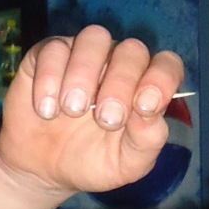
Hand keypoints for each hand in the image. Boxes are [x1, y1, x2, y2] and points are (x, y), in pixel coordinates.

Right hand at [0, 31, 184, 199]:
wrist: (42, 171)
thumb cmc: (93, 162)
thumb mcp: (126, 164)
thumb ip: (146, 140)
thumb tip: (149, 114)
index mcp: (144, 87)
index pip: (166, 65)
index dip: (161, 79)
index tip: (145, 108)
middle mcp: (117, 64)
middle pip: (132, 50)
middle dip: (121, 83)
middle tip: (106, 120)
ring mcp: (83, 56)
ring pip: (94, 37)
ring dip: (85, 72)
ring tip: (72, 110)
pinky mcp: (47, 56)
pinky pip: (53, 48)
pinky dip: (50, 78)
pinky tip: (47, 110)